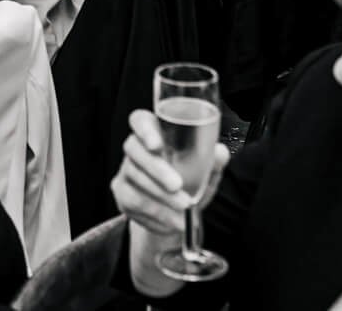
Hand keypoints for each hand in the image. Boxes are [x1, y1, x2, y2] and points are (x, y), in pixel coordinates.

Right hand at [110, 109, 229, 239]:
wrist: (177, 212)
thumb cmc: (190, 182)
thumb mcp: (205, 171)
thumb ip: (212, 160)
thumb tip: (220, 153)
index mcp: (155, 133)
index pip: (140, 121)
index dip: (144, 130)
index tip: (156, 145)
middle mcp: (135, 148)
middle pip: (134, 149)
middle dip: (156, 169)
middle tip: (177, 186)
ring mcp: (125, 170)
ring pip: (134, 178)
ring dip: (160, 196)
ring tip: (183, 208)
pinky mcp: (121, 193)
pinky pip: (132, 202)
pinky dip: (156, 213)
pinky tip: (173, 220)